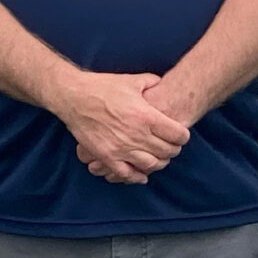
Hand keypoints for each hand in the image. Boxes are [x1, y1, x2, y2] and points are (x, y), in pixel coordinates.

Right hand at [52, 69, 189, 183]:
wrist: (74, 97)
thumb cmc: (103, 87)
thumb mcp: (132, 81)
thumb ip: (152, 83)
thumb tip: (162, 84)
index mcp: (147, 116)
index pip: (178, 135)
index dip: (183, 136)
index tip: (180, 135)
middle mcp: (137, 135)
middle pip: (167, 151)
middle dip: (173, 150)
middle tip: (172, 147)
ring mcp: (122, 148)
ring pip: (151, 165)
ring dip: (159, 163)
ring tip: (158, 158)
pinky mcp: (107, 156)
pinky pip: (127, 174)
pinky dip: (137, 177)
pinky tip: (142, 175)